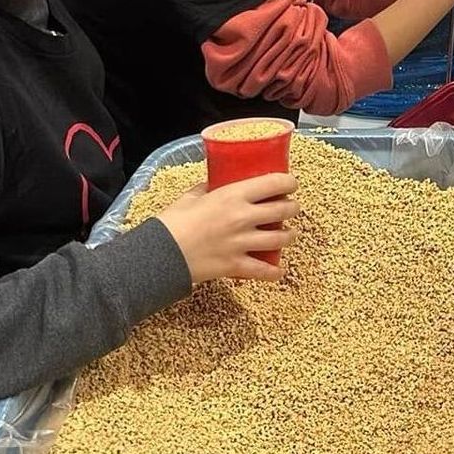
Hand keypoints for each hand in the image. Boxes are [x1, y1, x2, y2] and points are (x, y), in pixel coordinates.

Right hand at [156, 173, 299, 284]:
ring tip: (290, 234)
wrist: (160, 254)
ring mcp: (242, 242)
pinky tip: (279, 271)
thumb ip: (207, 187)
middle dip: (293, 208)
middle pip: (283, 210)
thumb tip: (215, 181)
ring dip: (290, 236)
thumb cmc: (172, 222)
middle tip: (292, 208)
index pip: (274, 183)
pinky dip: (274, 272)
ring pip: (280, 239)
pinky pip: (263, 270)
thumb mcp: (191, 196)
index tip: (291, 183)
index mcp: (233, 195)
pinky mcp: (236, 265)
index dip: (289, 182)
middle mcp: (243, 217)